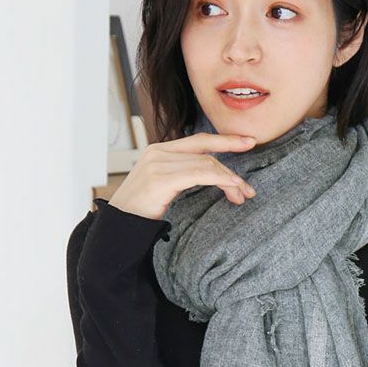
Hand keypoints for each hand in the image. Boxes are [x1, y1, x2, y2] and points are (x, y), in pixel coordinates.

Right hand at [107, 132, 257, 219]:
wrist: (118, 226)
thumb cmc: (141, 211)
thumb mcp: (163, 187)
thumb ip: (182, 174)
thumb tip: (211, 175)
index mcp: (160, 150)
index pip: (199, 140)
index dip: (226, 140)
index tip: (249, 142)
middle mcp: (158, 152)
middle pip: (206, 153)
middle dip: (232, 168)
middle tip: (249, 189)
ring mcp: (158, 164)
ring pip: (206, 164)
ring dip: (230, 180)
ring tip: (242, 196)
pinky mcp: (160, 178)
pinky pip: (198, 174)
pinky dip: (219, 179)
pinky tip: (232, 186)